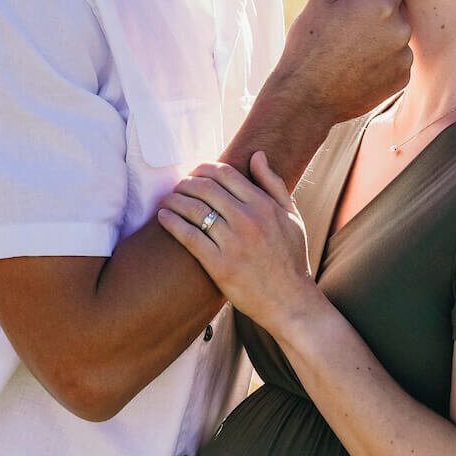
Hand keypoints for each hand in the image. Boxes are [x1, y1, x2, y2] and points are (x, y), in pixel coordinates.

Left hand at [157, 153, 320, 335]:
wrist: (290, 301)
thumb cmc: (291, 258)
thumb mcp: (291, 216)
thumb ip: (273, 184)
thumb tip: (257, 154)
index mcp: (264, 205)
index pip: (226, 174)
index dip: (204, 168)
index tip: (194, 172)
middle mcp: (248, 220)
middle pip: (206, 188)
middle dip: (186, 182)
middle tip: (178, 186)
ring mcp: (233, 243)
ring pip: (194, 209)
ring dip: (175, 200)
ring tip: (167, 200)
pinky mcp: (219, 265)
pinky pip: (189, 236)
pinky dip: (172, 223)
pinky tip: (163, 217)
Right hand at [274, 0, 410, 125]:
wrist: (305, 97)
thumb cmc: (309, 43)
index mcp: (383, 5)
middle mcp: (401, 30)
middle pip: (399, 6)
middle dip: (380, 9)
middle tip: (347, 23)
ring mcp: (403, 57)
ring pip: (399, 34)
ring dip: (383, 34)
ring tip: (350, 47)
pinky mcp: (401, 80)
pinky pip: (398, 59)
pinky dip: (384, 58)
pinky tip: (357, 64)